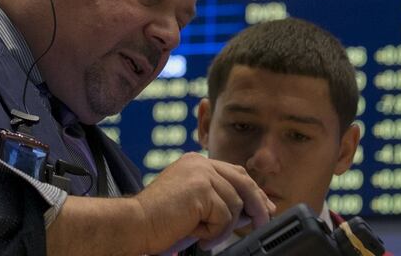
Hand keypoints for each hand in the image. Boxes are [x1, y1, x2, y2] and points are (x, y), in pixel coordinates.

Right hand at [131, 152, 274, 253]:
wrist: (135, 223)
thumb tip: (252, 211)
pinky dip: (214, 232)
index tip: (265, 207)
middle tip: (262, 224)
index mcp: (196, 163)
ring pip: (235, 204)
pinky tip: (196, 234)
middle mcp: (200, 163)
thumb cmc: (159, 219)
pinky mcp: (202, 190)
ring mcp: (201, 174)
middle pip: (243, 182)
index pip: (235, 172)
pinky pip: (225, 217)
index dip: (253, 190)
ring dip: (223, 228)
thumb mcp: (194, 205)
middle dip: (257, 205)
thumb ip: (218, 200)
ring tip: (203, 236)